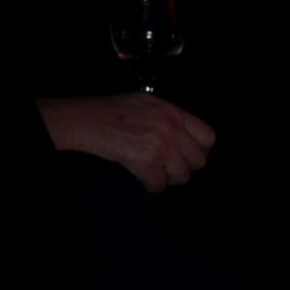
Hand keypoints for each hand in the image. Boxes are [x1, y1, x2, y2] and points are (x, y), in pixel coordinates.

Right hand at [41, 93, 214, 188]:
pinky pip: (159, 183)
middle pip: (198, 161)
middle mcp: (170, 127)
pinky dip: (151, 185)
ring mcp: (158, 144)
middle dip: (184, 167)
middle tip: (168, 168)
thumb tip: (185, 137)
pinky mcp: (144, 159)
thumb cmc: (109, 111)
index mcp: (173, 112)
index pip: (208, 138)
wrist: (81, 119)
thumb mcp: (145, 104)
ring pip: (181, 175)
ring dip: (168, 178)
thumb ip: (168, 117)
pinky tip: (143, 179)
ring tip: (155, 173)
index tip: (187, 156)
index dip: (200, 150)